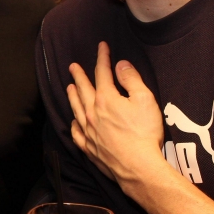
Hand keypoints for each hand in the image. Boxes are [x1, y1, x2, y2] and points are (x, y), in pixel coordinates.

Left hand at [66, 42, 166, 187]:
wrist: (138, 167)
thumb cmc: (144, 133)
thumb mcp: (144, 100)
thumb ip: (131, 80)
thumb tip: (120, 65)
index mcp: (106, 99)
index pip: (102, 73)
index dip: (102, 58)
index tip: (102, 47)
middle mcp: (92, 113)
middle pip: (83, 89)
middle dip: (79, 75)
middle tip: (73, 66)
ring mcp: (89, 132)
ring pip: (76, 109)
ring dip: (72, 96)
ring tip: (69, 88)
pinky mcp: (89, 148)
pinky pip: (77, 133)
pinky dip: (74, 124)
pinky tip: (74, 122)